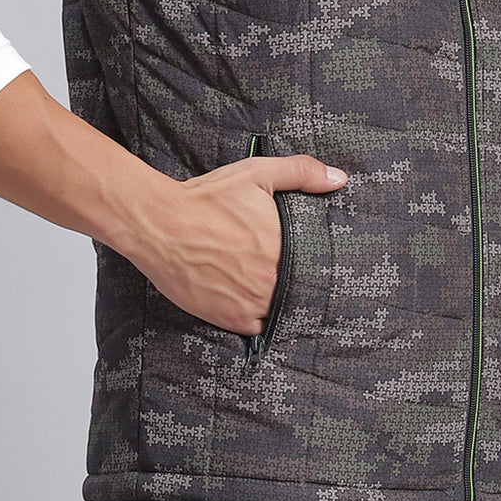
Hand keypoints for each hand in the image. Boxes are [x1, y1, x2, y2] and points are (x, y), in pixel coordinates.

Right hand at [128, 153, 347, 333]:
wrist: (161, 225)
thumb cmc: (207, 198)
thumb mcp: (257, 174)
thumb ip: (301, 173)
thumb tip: (339, 179)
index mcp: (285, 247)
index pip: (316, 263)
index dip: (315, 262)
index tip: (312, 259)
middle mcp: (272, 280)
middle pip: (299, 288)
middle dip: (296, 280)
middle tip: (285, 270)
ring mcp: (252, 303)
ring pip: (280, 309)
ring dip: (279, 300)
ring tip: (271, 286)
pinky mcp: (229, 319)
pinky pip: (258, 327)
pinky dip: (259, 317)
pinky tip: (253, 302)